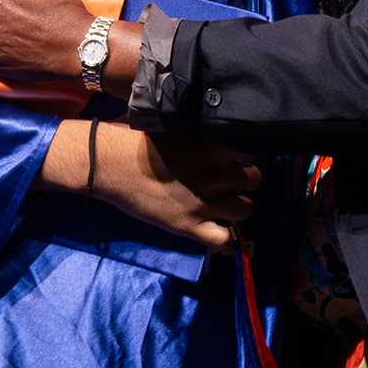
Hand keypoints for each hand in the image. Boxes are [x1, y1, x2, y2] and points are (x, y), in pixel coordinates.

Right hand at [98, 128, 260, 247]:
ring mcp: (204, 202)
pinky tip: (209, 224)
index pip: (253, 149)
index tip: (234, 156)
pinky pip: (223, 238)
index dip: (245, 154)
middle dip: (242, 179)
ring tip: (220, 202)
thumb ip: (206, 137)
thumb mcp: (180, 130)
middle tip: (226, 179)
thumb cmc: (140, 142)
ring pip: (246, 209)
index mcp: (213, 147)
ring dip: (236, 205)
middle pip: (255, 179)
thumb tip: (224, 136)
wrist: (112, 165)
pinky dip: (220, 233)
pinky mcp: (189, 225)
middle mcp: (215, 174)